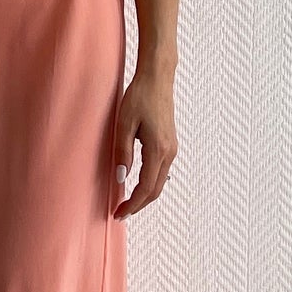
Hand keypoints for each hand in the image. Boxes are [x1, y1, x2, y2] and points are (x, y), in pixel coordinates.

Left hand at [110, 67, 176, 218]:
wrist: (157, 79)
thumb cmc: (140, 96)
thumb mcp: (124, 123)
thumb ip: (123, 152)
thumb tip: (121, 178)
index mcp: (158, 150)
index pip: (145, 187)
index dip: (132, 204)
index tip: (119, 213)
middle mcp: (169, 153)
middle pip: (156, 190)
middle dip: (138, 205)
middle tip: (120, 213)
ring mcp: (172, 149)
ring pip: (160, 183)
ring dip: (144, 196)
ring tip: (127, 203)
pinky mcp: (170, 144)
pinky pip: (161, 172)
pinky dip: (150, 184)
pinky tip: (137, 185)